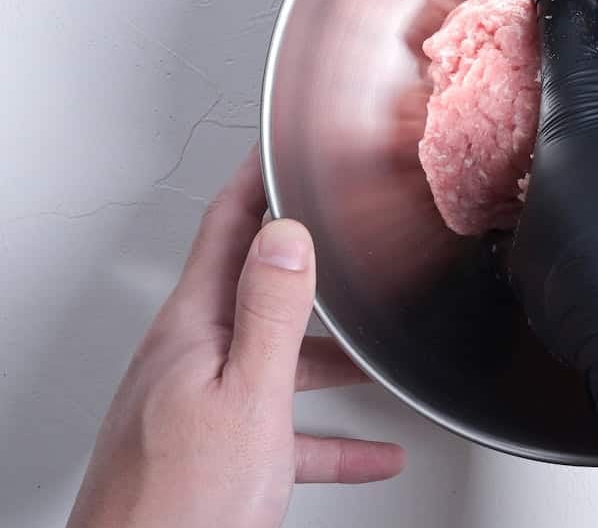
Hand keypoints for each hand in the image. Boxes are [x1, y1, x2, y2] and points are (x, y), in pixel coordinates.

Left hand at [67, 150, 404, 527]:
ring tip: (374, 362)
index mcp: (192, 329)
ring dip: (327, 360)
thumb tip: (286, 237)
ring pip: (275, 362)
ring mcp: (195, 402)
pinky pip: (279, 428)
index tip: (282, 150)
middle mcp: (188, 357)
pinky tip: (368, 452)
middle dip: (307, 269)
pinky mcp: (210, 448)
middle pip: (255, 291)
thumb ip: (269, 314)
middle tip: (342, 241)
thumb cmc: (179, 507)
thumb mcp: (246, 397)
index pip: (225, 228)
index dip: (255, 182)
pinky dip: (325, 434)